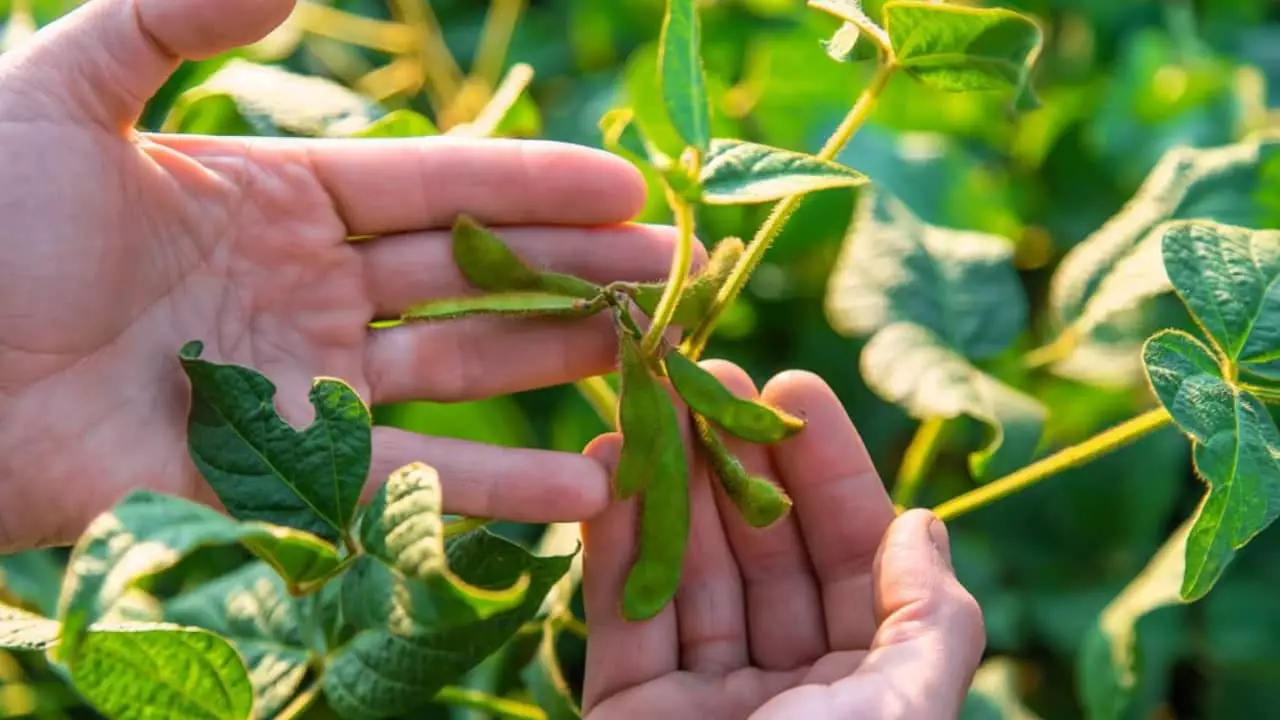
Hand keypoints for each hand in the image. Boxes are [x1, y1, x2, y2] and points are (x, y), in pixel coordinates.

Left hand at [0, 0, 687, 550]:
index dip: (533, 184)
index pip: (436, 187)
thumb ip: (169, 15)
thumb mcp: (62, 94)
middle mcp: (309, 293)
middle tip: (666, 273)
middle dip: (573, 273)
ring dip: (554, 373)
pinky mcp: (281, 484)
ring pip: (458, 379)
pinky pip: (409, 487)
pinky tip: (583, 491)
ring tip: (646, 367)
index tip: (626, 185)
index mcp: (278, 200)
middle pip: (472, 279)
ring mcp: (304, 391)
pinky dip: (498, 492)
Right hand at [581, 363, 985, 719]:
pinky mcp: (628, 713)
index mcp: (870, 685)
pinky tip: (601, 469)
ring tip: (647, 400)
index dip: (828, 467)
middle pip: (765, 549)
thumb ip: (930, 620)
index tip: (792, 383)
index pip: (853, 552)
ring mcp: (707, 699)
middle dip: (735, 459)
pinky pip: (621, 615)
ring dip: (668, 483)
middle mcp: (792, 687)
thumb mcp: (906, 713)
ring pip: (689, 571)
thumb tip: (926, 523)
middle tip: (704, 373)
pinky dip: (610, 543)